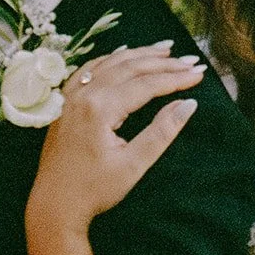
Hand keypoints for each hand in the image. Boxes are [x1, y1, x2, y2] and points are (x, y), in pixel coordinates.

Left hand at [29, 41, 205, 235]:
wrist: (54, 205)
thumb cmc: (94, 190)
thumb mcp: (133, 165)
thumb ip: (162, 132)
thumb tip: (189, 105)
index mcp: (99, 108)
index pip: (146, 84)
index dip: (175, 79)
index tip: (199, 75)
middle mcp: (83, 94)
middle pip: (129, 67)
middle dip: (163, 62)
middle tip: (191, 61)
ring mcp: (70, 96)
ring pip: (110, 63)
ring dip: (139, 55)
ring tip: (166, 50)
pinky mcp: (65, 103)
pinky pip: (90, 69)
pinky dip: (112, 59)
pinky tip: (125, 55)